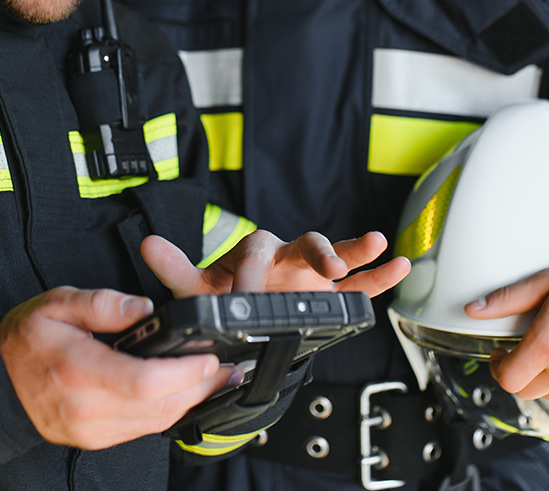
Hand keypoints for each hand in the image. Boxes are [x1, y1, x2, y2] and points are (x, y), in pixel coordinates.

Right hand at [0, 286, 235, 448]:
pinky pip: (143, 429)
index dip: (186, 372)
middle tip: (228, 365)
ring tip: (218, 377)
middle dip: (200, 387)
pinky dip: (169, 410)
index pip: (145, 381)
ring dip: (191, 401)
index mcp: (78, 372)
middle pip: (160, 406)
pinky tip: (185, 392)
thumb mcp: (55, 304)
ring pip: (156, 422)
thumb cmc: (23, 340)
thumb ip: (101, 303)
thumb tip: (143, 308)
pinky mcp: (96, 439)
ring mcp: (92, 431)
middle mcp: (88, 410)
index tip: (210, 355)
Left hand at [142, 229, 410, 297]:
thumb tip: (147, 244)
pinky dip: (380, 276)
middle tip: (326, 266)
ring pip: (337, 254)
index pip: (256, 254)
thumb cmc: (224, 291)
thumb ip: (175, 267)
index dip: (253, 274)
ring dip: (356, 248)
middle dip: (317, 253)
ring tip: (378, 242)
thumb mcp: (197, 286)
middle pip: (304, 242)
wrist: (241, 307)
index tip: (247, 298)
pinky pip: (359, 284)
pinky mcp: (329, 291)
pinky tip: (400, 266)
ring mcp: (311, 273)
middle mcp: (286, 255)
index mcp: (254, 251)